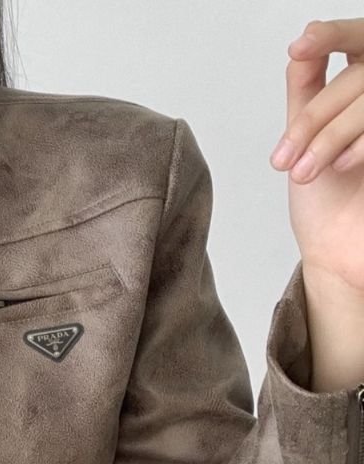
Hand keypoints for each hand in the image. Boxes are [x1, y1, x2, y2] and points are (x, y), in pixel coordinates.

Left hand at [270, 18, 363, 295]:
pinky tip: (342, 166)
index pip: (359, 42)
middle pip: (358, 78)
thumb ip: (307, 92)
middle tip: (285, 159)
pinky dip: (362, 141)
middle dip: (314, 118)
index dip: (334, 36)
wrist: (340, 249)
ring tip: (305, 173)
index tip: (301, 45)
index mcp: (363, 90)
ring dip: (331, 135)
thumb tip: (301, 47)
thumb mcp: (306, 138)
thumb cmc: (327, 197)